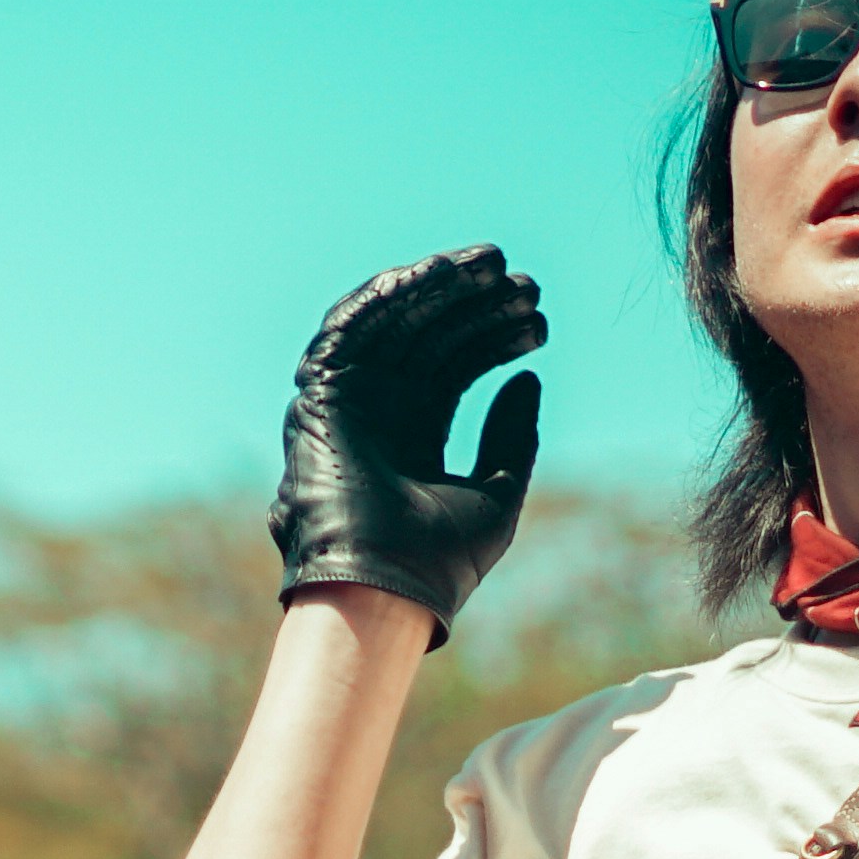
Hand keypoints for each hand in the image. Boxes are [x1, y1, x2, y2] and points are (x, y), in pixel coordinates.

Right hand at [266, 248, 543, 636]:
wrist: (385, 592)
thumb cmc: (440, 562)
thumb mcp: (498, 492)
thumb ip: (513, 436)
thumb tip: (529, 376)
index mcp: (414, 438)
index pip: (454, 367)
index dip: (495, 338)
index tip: (540, 323)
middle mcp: (378, 416)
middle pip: (429, 339)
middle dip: (476, 306)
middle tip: (527, 287)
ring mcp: (347, 405)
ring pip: (393, 326)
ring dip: (440, 288)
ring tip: (494, 267)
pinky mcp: (319, 398)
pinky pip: (349, 328)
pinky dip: (390, 294)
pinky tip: (439, 274)